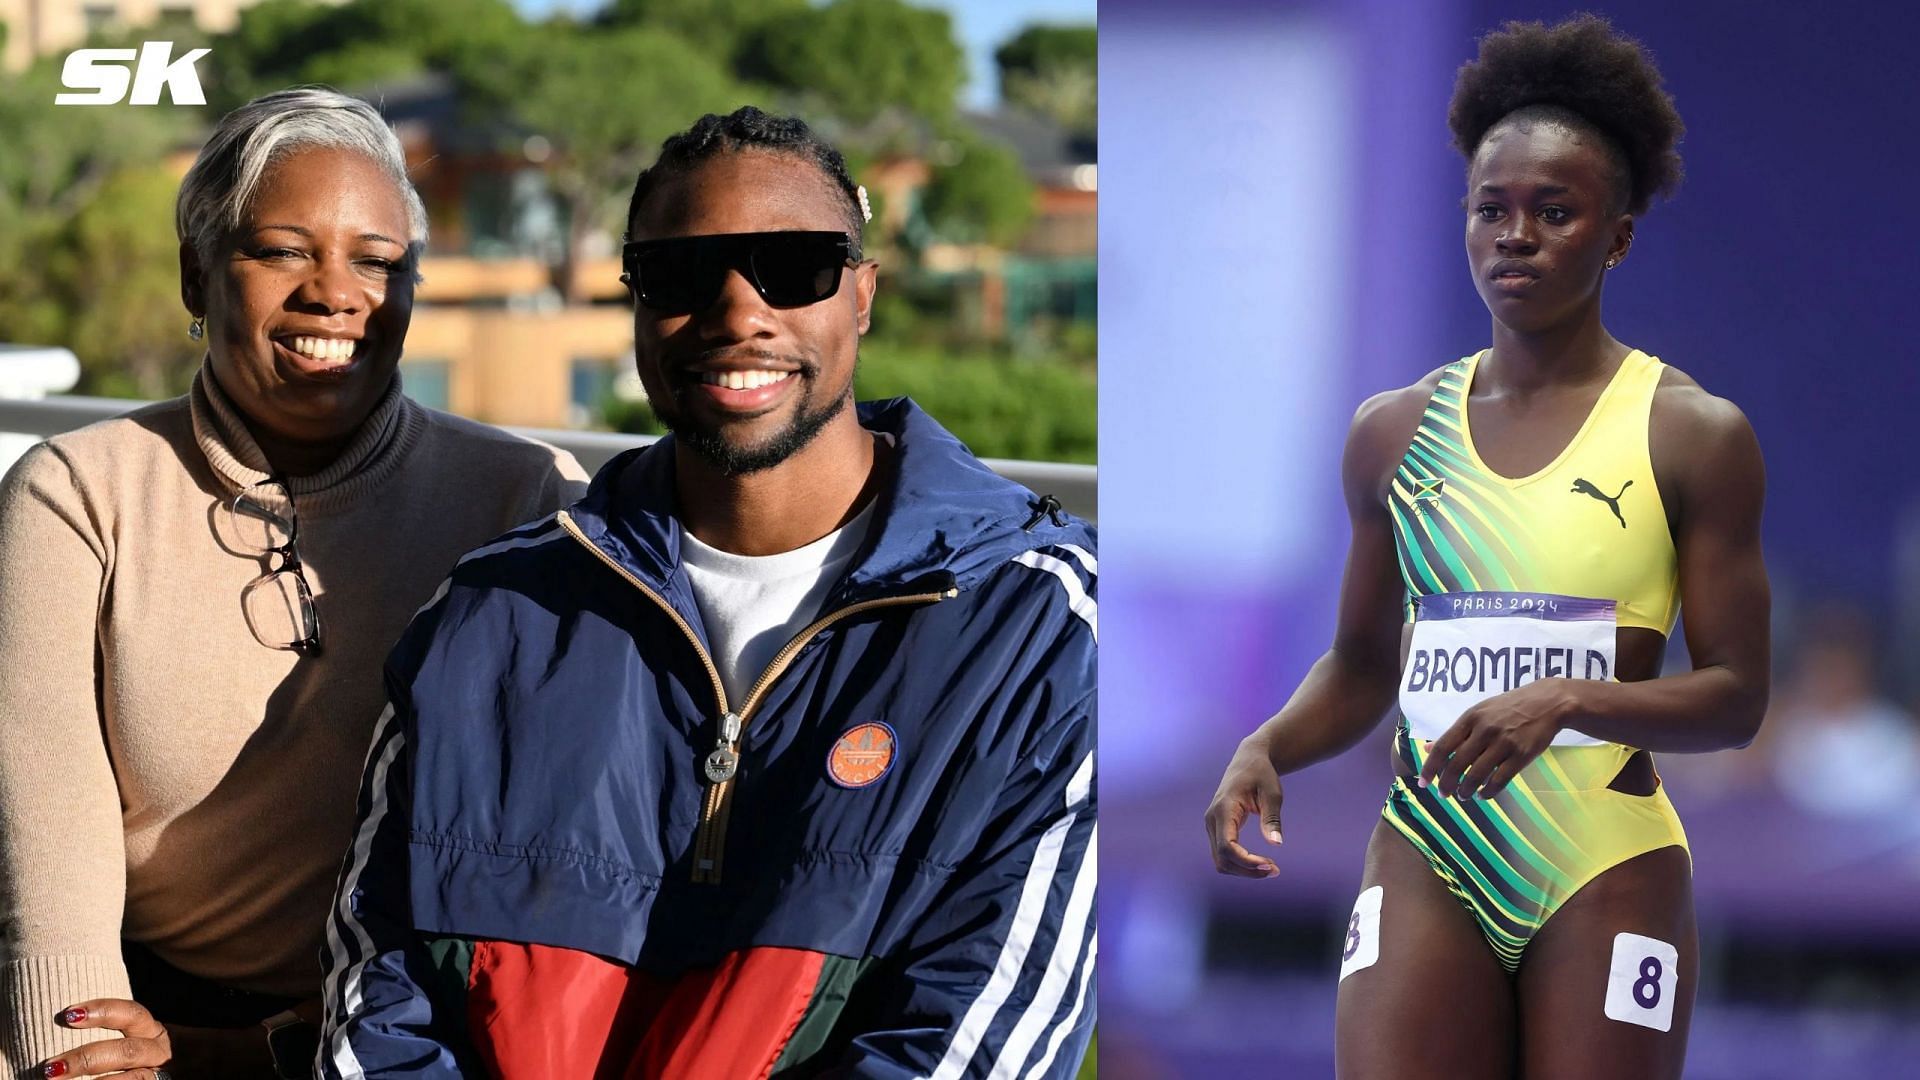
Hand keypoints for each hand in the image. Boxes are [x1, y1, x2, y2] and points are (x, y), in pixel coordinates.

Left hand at [44, 998, 168, 1077]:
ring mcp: (158, 1074)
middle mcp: (157, 1051)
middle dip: (87, 1058)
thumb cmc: (132, 1055)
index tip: (68, 1014)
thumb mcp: (130, 1039)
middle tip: (51, 1066)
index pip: (130, 1013)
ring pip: (135, 1077)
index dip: (103, 1010)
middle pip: (127, 1051)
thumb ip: (105, 1035)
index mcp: (149, 1030)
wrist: (180, 1078)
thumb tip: (54, 1030)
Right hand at [1204, 735, 1285, 877]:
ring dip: (1244, 870)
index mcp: (1224, 809)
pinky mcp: (1217, 829)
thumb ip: (1272, 818)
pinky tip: (1260, 862)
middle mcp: (1212, 819)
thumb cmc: (1262, 774)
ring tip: (1270, 868)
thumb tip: (1276, 844)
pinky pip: (1224, 854)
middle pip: (1222, 859)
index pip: (1227, 847)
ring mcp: (1212, 825)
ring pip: (1221, 861)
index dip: (1247, 862)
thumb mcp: (1272, 793)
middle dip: (1247, 870)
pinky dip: (1240, 863)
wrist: (1248, 760)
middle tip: (1275, 871)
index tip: (1271, 865)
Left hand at [1418, 678, 1576, 797]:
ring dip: (1465, 790)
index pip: (1444, 747)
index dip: (1430, 767)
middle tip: (1443, 794)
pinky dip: (1487, 792)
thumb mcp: (1479, 712)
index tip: (1423, 782)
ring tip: (1463, 796)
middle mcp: (1484, 730)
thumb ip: (1456, 732)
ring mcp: (1504, 743)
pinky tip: (1482, 795)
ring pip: (1477, 775)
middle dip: (1446, 784)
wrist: (1548, 703)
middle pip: (1457, 764)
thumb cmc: (1509, 708)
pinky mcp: (1522, 755)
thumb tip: (1428, 749)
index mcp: (1470, 718)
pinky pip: (1499, 780)